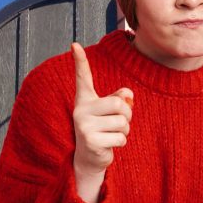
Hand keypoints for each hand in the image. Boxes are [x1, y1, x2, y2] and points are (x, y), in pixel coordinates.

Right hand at [71, 42, 133, 202]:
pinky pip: (121, 137)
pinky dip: (121, 143)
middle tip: (119, 124)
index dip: (80, 62)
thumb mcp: (110, 113)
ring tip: (111, 135)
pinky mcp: (90, 141)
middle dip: (127, 116)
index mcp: (85, 100)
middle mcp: (81, 110)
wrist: (89, 158)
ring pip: (122, 122)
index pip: (83, 78)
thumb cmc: (103, 130)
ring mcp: (83, 125)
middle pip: (119, 104)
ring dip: (124, 131)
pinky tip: (109, 145)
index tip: (75, 44)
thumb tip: (128, 95)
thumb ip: (120, 99)